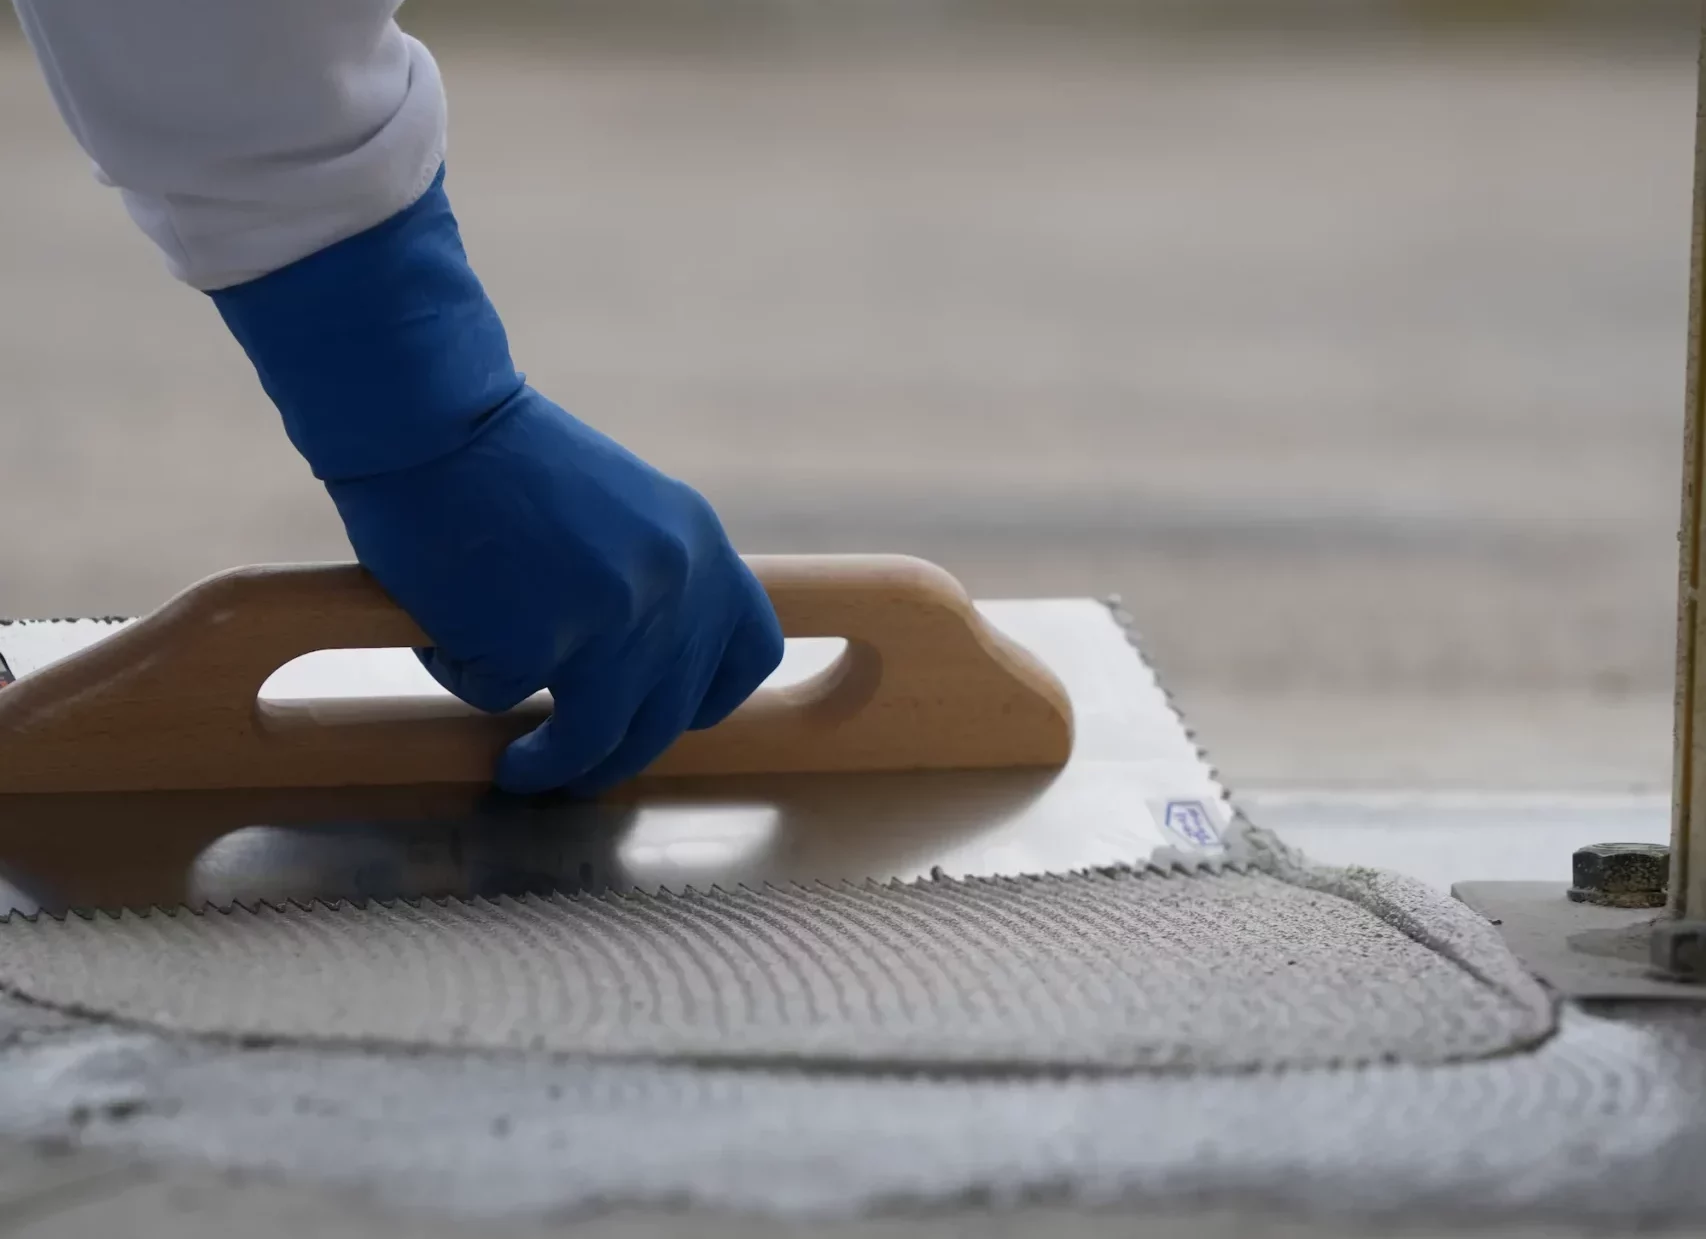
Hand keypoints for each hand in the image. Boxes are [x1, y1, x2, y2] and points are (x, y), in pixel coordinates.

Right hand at [327, 386, 781, 794]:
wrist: (433, 416)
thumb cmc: (504, 460)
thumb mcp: (623, 512)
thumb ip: (652, 581)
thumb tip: (647, 671)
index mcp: (703, 551)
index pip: (750, 653)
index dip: (709, 698)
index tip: (672, 720)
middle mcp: (675, 591)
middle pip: (665, 716)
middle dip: (617, 757)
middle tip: (576, 769)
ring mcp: (611, 622)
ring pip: (592, 735)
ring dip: (552, 764)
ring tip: (519, 770)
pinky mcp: (537, 644)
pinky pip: (500, 695)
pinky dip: (465, 676)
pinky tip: (441, 634)